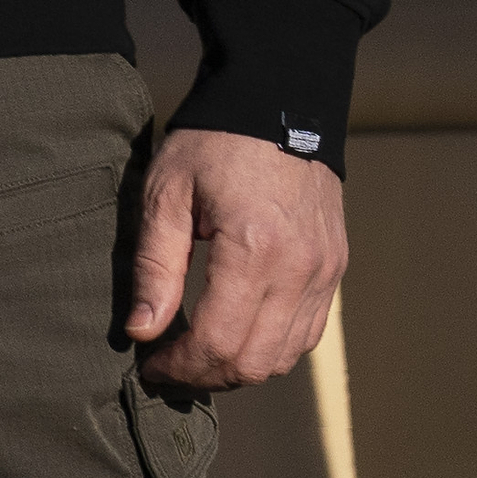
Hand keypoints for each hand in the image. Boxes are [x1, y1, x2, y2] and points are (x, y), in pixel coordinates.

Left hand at [127, 127, 348, 389]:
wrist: (280, 102)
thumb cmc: (212, 143)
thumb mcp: (165, 194)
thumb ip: (154, 267)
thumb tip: (142, 331)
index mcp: (254, 249)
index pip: (218, 342)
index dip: (180, 366)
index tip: (148, 366)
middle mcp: (300, 268)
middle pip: (255, 361)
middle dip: (206, 375)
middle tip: (168, 366)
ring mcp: (325, 272)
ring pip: (285, 356)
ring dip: (239, 367)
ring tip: (196, 354)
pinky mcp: (335, 269)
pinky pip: (307, 333)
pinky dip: (270, 347)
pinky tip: (235, 333)